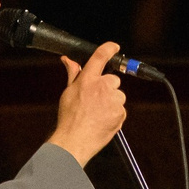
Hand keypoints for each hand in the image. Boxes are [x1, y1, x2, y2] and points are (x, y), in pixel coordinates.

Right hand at [48, 47, 128, 166]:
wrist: (74, 141)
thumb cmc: (69, 119)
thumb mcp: (67, 93)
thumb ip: (73, 73)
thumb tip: (67, 59)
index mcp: (87, 80)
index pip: (101, 56)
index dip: (109, 48)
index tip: (114, 47)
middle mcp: (102, 87)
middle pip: (113, 80)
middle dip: (107, 87)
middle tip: (94, 100)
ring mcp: (113, 99)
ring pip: (118, 95)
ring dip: (111, 102)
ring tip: (97, 113)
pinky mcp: (120, 112)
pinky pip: (120, 109)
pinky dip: (114, 113)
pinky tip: (102, 120)